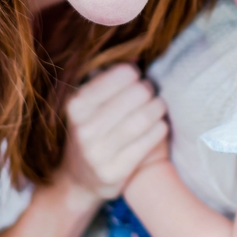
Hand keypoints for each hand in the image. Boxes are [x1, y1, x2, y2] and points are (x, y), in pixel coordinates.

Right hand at [64, 64, 168, 199]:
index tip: (136, 77)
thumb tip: (137, 57)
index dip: (133, 74)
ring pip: (144, 118)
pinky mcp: (114, 172)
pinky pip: (149, 142)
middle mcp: (84, 129)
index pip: (120, 76)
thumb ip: (107, 78)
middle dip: (148, 90)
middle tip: (150, 92)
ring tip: (158, 106)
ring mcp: (98, 153)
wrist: (77, 180)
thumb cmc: (89, 131)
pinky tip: (159, 125)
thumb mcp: (88, 104)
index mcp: (76, 106)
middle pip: (136, 95)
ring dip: (158, 108)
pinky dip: (160, 129)